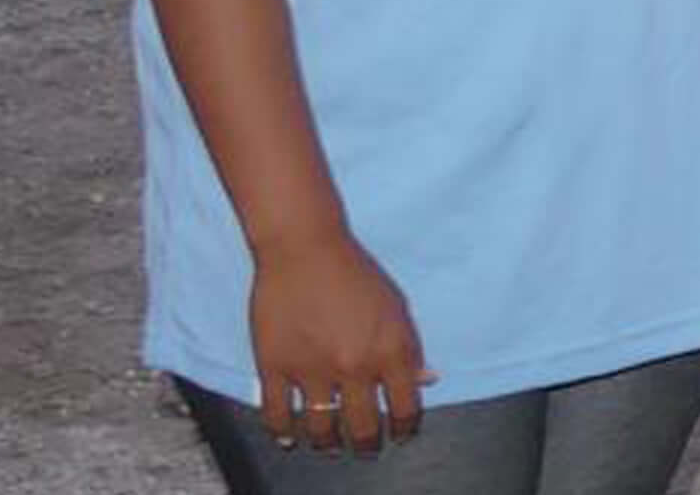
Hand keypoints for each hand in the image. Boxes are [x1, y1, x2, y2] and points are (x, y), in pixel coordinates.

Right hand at [247, 232, 429, 453]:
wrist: (305, 249)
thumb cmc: (356, 273)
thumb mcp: (398, 309)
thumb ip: (410, 349)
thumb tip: (425, 382)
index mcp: (392, 352)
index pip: (405, 410)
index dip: (405, 430)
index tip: (400, 436)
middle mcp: (355, 367)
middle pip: (363, 428)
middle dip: (366, 445)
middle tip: (365, 449)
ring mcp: (313, 370)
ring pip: (320, 429)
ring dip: (326, 444)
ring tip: (329, 446)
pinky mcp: (274, 366)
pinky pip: (277, 415)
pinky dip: (282, 433)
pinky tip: (289, 438)